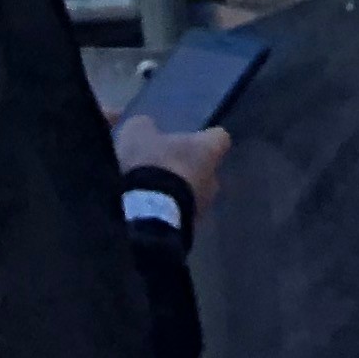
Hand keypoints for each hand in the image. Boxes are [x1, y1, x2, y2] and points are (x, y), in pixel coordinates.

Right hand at [114, 113, 228, 209]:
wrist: (148, 215)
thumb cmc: (151, 165)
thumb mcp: (138, 134)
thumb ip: (145, 127)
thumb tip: (146, 127)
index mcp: (208, 150)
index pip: (220, 138)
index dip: (206, 138)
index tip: (192, 139)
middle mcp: (213, 180)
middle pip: (207, 170)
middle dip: (188, 169)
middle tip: (164, 167)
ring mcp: (203, 208)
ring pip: (194, 195)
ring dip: (178, 193)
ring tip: (152, 193)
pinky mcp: (189, 230)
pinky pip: (180, 215)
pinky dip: (168, 212)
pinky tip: (148, 211)